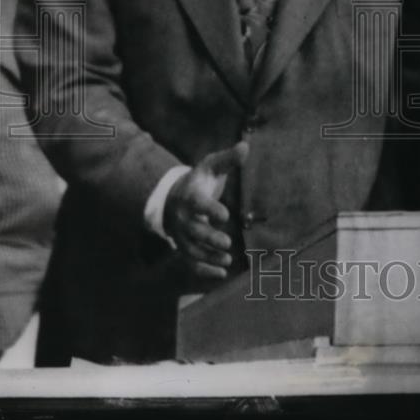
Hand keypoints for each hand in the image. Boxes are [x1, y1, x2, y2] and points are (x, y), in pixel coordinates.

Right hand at [163, 140, 248, 279]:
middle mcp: (183, 218)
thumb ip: (228, 159)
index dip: (210, 209)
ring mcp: (182, 235)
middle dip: (209, 237)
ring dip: (209, 256)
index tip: (225, 215)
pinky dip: (204, 270)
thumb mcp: (211, 166)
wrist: (172, 198)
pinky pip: (191, 262)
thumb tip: (246, 145)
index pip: (198, 203)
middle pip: (194, 230)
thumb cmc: (199, 180)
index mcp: (191, 196)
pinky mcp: (184, 247)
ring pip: (192, 249)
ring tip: (227, 260)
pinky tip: (221, 274)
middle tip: (228, 242)